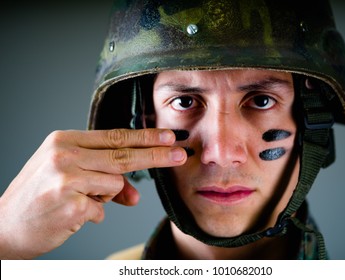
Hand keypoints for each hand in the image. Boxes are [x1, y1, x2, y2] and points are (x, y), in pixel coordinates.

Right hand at [0, 129, 185, 258]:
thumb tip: (135, 196)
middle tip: (180, 154)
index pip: (115, 136)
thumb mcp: (70, 178)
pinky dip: (92, 213)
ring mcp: (67, 177)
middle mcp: (65, 154)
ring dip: (104, 196)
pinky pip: (102, 208)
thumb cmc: (40, 197)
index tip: (168, 137)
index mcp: (65, 141)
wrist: (4, 226)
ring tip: (76, 199)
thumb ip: (104, 179)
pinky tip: (69, 213)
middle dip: (156, 156)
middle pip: (123, 155)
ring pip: (115, 184)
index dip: (145, 137)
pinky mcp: (71, 203)